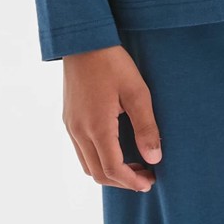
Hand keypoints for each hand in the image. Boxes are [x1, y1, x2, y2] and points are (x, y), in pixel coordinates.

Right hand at [62, 44, 162, 191]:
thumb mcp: (137, 92)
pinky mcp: (69, 118)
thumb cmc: (113, 63)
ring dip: (109, 171)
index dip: (132, 182)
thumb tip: (154, 158)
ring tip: (134, 165)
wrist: (83, 41)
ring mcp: (71, 125)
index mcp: (96, 127)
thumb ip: (146, 127)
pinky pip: (81, 150)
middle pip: (97, 173)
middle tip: (146, 177)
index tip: (150, 182)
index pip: (112, 169)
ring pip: (87, 164)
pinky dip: (99, 158)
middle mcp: (79, 131)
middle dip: (122, 181)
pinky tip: (116, 148)